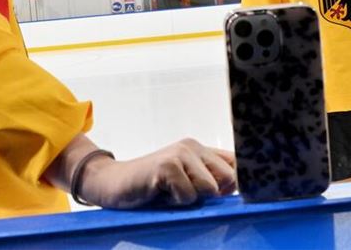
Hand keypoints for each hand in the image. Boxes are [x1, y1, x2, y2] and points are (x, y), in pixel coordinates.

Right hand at [76, 138, 236, 208]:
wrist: (113, 183)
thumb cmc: (151, 188)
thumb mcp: (184, 181)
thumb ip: (208, 180)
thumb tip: (237, 189)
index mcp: (199, 150)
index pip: (236, 164)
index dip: (235, 184)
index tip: (223, 195)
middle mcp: (192, 147)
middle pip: (228, 178)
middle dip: (212, 195)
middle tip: (185, 195)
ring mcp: (179, 154)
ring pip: (209, 188)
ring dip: (191, 200)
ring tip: (170, 194)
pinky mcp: (167, 166)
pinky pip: (188, 195)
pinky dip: (176, 202)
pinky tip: (160, 193)